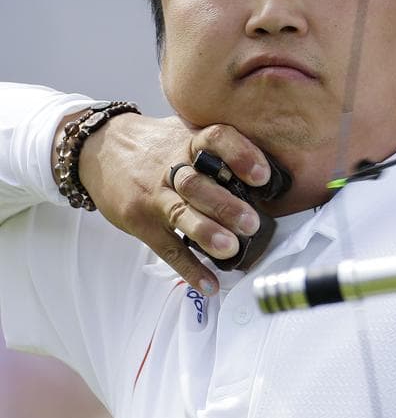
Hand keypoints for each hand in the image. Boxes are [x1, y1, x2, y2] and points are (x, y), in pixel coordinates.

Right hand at [71, 113, 271, 293]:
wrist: (100, 149)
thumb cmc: (157, 145)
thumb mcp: (186, 134)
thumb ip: (220, 149)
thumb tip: (272, 172)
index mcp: (189, 141)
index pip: (216, 139)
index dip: (240, 155)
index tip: (262, 175)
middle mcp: (171, 167)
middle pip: (198, 184)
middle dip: (225, 205)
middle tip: (251, 222)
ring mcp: (154, 196)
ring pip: (180, 213)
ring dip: (206, 232)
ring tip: (231, 248)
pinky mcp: (140, 222)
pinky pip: (166, 247)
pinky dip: (188, 268)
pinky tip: (209, 283)